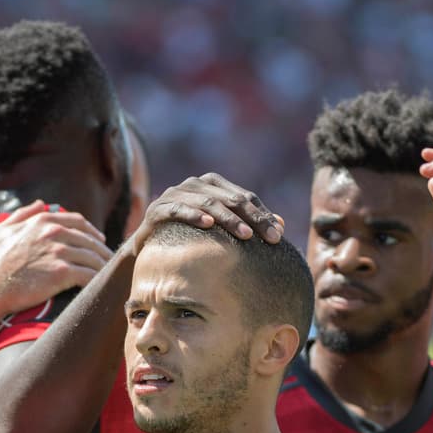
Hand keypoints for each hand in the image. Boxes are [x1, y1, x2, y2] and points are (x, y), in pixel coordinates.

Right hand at [0, 201, 112, 314]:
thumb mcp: (2, 230)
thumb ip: (23, 214)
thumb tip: (41, 203)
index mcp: (43, 221)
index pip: (77, 222)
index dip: (91, 231)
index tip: (99, 239)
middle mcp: (54, 233)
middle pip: (89, 240)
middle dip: (101, 250)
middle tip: (108, 259)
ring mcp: (59, 252)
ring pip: (92, 257)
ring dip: (103, 266)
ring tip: (109, 274)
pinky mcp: (62, 273)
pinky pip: (89, 275)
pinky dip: (98, 280)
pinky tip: (101, 285)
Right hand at [129, 173, 283, 253]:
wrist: (150, 248)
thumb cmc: (190, 237)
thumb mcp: (221, 229)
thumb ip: (248, 223)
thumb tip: (282, 225)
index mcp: (213, 185)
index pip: (244, 197)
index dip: (263, 215)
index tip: (279, 236)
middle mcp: (195, 184)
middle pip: (231, 199)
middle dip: (253, 219)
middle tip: (271, 239)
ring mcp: (175, 194)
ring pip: (208, 203)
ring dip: (229, 219)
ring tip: (246, 236)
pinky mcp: (158, 208)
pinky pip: (178, 209)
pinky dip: (194, 215)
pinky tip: (208, 225)